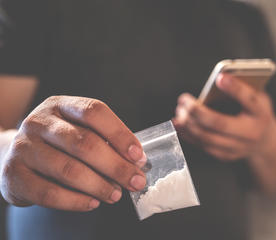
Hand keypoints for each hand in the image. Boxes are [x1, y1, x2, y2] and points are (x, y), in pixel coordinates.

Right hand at [0, 96, 146, 210]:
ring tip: (116, 195)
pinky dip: (76, 201)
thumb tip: (137, 163)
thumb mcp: (79, 131)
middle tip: (135, 181)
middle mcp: (39, 122)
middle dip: (116, 166)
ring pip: (68, 169)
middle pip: (85, 143)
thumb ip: (105, 142)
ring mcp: (23, 147)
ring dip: (99, 186)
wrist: (17, 157)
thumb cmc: (58, 144)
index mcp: (61, 105)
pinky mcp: (13, 175)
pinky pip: (49, 193)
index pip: (94, 112)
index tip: (138, 156)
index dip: (120, 134)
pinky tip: (92, 203)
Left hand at [174, 73, 275, 161]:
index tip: (220, 77)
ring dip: (189, 124)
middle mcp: (251, 133)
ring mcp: (238, 148)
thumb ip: (241, 88)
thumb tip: (218, 79)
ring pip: (208, 137)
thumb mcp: (256, 97)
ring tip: (180, 110)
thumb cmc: (255, 113)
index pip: (249, 100)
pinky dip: (188, 134)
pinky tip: (179, 124)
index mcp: (261, 113)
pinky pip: (203, 146)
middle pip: (220, 124)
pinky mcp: (225, 155)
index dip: (235, 88)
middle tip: (184, 100)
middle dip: (198, 111)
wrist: (265, 142)